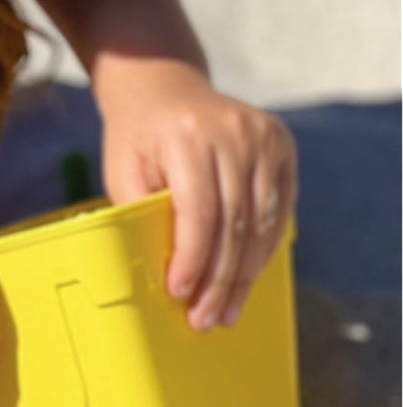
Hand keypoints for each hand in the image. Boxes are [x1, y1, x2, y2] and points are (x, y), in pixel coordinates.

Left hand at [98, 61, 296, 330]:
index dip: (193, 258)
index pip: (198, 209)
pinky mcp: (282, 145)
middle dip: (219, 279)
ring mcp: (263, 136)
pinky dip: (262, 249)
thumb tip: (168, 275)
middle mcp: (233, 131)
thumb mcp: (124, 170)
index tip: (181, 294)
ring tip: (226, 311)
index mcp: (187, 134)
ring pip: (260, 222)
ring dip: (244, 275)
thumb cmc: (137, 137)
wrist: (162, 87)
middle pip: (233, 222)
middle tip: (205, 319)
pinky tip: (246, 279)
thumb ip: (142, 215)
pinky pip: (278, 210)